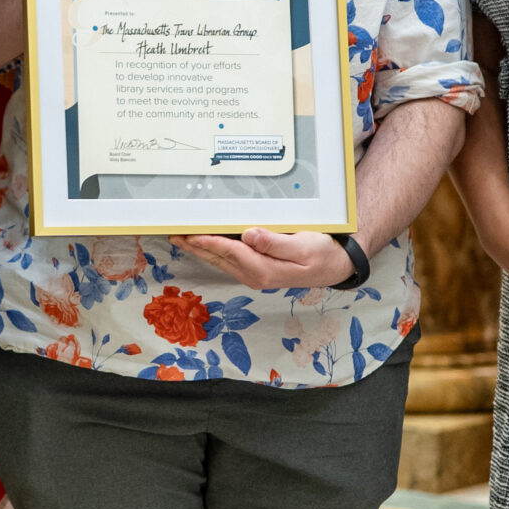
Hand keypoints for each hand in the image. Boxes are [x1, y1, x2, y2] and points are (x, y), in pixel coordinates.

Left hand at [177, 228, 352, 288]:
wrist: (334, 265)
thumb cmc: (322, 254)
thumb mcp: (304, 246)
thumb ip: (275, 242)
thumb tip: (249, 235)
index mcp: (265, 269)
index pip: (231, 252)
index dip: (209, 242)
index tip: (191, 234)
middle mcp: (255, 274)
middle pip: (219, 258)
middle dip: (195, 246)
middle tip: (174, 234)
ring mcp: (254, 273)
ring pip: (221, 260)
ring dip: (200, 249)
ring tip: (180, 238)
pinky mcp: (256, 269)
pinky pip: (228, 259)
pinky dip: (213, 250)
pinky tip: (203, 243)